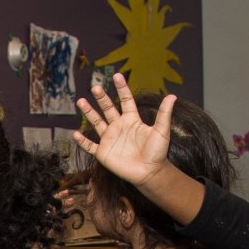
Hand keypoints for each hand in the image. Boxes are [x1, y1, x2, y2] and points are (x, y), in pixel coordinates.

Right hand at [72, 73, 174, 189]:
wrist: (150, 172)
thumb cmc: (157, 152)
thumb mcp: (161, 131)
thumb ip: (164, 114)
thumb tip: (173, 96)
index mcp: (132, 120)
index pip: (125, 100)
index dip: (121, 88)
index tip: (117, 76)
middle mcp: (119, 126)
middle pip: (108, 108)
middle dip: (102, 97)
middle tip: (96, 87)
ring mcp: (110, 139)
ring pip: (96, 122)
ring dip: (89, 112)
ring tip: (81, 101)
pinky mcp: (103, 152)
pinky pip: (90, 145)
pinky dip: (82, 141)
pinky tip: (75, 134)